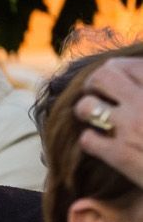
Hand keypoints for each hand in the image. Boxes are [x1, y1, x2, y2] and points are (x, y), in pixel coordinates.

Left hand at [76, 58, 142, 185]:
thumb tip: (131, 81)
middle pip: (103, 76)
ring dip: (87, 112)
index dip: (119, 71)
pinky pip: (88, 140)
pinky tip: (102, 146)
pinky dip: (91, 142)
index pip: (130, 66)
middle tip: (98, 95)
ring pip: (87, 106)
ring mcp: (134, 127)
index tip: (119, 81)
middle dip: (94, 84)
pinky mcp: (122, 155)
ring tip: (95, 119)